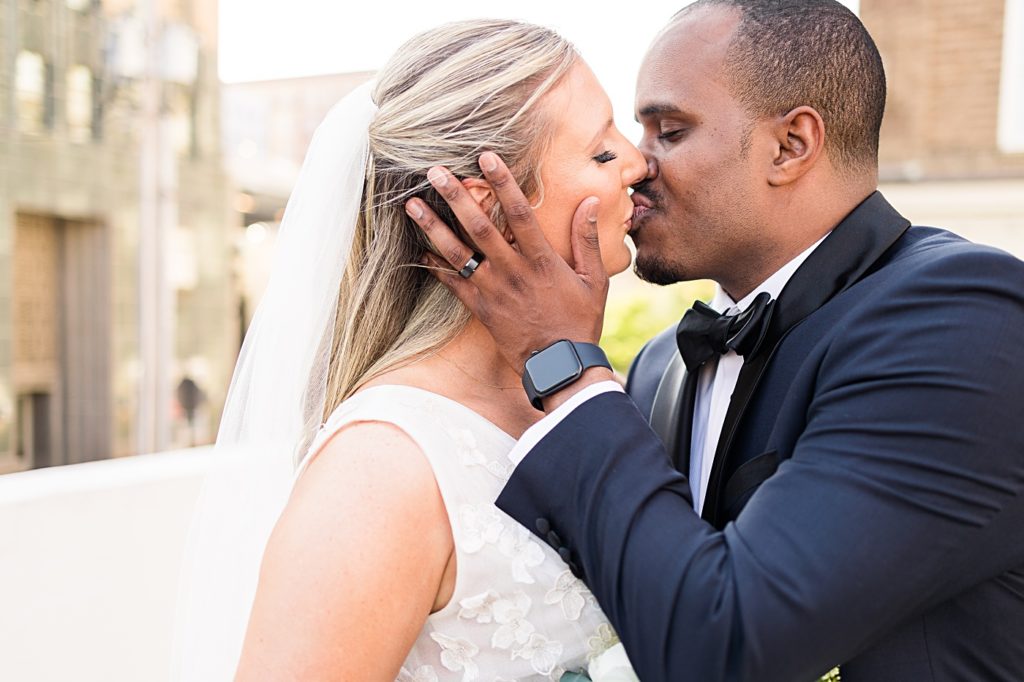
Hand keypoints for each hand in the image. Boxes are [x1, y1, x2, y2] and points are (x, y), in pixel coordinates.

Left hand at [405, 152, 608, 373]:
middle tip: (435, 171)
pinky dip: (435, 267)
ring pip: (458, 254)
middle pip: (479, 227)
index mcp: (541, 260)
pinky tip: (417, 249)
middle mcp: (513, 272)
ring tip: (412, 205)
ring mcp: (494, 291)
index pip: (518, 213)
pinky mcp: (481, 310)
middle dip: (457, 197)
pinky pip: (453, 285)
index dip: (502, 182)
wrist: (561, 367)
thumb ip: (587, 239)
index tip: (486, 157)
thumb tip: (590, 200)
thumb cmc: (579, 322)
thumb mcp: (594, 280)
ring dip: (434, 228)